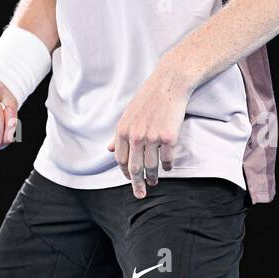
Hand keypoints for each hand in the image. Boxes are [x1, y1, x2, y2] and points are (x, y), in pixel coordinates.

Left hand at [108, 65, 189, 197]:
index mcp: (123, 130)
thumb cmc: (148, 98)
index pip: (121, 159)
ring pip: (151, 166)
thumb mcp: (128, 114)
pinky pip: (167, 159)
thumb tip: (110, 149)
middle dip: (137, 184)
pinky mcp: (169, 137)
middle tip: (140, 194)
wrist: (169, 83)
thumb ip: (119, 134)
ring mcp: (152, 137)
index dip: (125, 173)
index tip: (130, 180)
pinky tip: (168, 167)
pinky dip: (167, 166)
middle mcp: (136, 135)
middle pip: (134, 168)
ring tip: (155, 182)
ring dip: (153, 177)